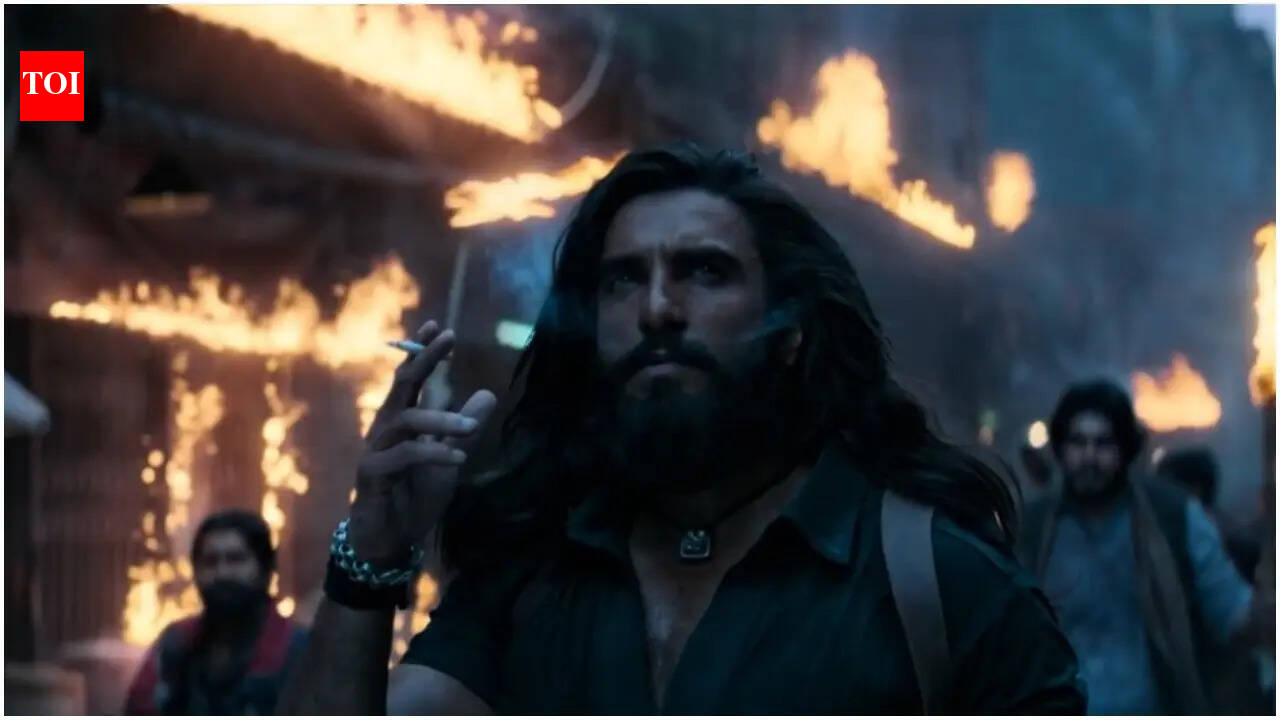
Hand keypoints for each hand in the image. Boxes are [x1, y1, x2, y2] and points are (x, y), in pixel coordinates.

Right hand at [347, 320, 497, 564]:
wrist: (392, 538)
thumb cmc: (415, 495)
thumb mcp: (450, 459)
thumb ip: (465, 428)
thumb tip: (489, 394)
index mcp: (401, 420)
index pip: (411, 378)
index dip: (422, 351)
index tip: (439, 325)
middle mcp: (384, 427)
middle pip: (402, 384)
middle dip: (424, 359)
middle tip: (448, 339)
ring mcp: (376, 449)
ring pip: (407, 419)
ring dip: (442, 419)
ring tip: (469, 428)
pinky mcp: (373, 473)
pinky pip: (404, 455)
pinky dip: (433, 453)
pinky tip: (458, 458)